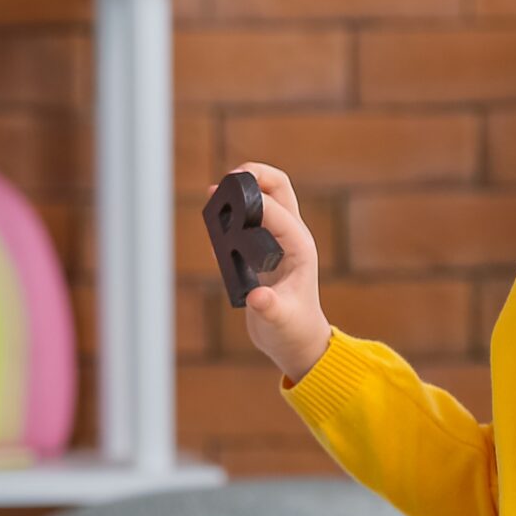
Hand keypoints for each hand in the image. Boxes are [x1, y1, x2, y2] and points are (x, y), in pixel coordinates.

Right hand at [217, 162, 332, 381]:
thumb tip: (258, 297)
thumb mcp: (280, 321)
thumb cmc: (292, 330)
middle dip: (255, 175)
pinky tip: (216, 213)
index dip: (252, 200)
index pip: (276, 209)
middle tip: (228, 178)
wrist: (296, 340)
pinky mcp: (267, 247)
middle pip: (278, 187)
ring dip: (245, 186)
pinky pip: (254, 214)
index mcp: (299, 247)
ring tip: (216, 192)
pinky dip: (236, 206)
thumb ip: (269, 308)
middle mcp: (292, 236)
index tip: (227, 202)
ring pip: (267, 195)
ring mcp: (280, 239)